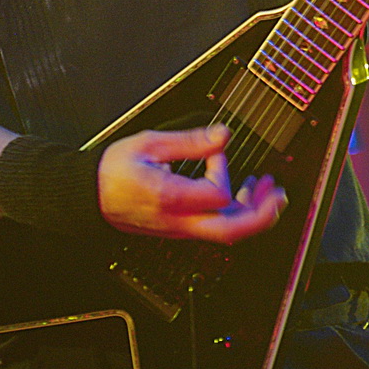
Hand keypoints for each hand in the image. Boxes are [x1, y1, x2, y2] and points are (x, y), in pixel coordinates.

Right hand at [98, 124, 285, 242]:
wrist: (88, 197)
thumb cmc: (112, 172)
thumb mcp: (149, 144)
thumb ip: (190, 142)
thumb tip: (223, 135)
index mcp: (170, 198)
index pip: (218, 194)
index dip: (225, 169)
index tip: (216, 151)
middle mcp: (178, 221)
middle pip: (232, 230)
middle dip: (263, 214)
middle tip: (280, 194)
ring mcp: (180, 229)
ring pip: (227, 232)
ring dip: (254, 213)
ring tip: (269, 190)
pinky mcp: (179, 229)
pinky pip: (215, 228)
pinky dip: (236, 213)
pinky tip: (243, 195)